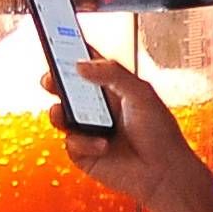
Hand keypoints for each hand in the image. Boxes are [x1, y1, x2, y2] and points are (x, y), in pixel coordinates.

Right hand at [44, 56, 193, 211]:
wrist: (164, 174)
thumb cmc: (159, 133)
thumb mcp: (140, 93)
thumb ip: (112, 74)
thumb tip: (80, 66)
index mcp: (113, 89)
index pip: (88, 65)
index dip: (73, 52)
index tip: (56, 37)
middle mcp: (98, 108)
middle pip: (67, 89)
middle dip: (54, 81)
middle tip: (48, 78)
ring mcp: (89, 130)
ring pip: (61, 115)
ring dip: (59, 112)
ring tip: (61, 111)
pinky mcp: (84, 154)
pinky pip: (71, 143)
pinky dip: (84, 143)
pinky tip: (103, 145)